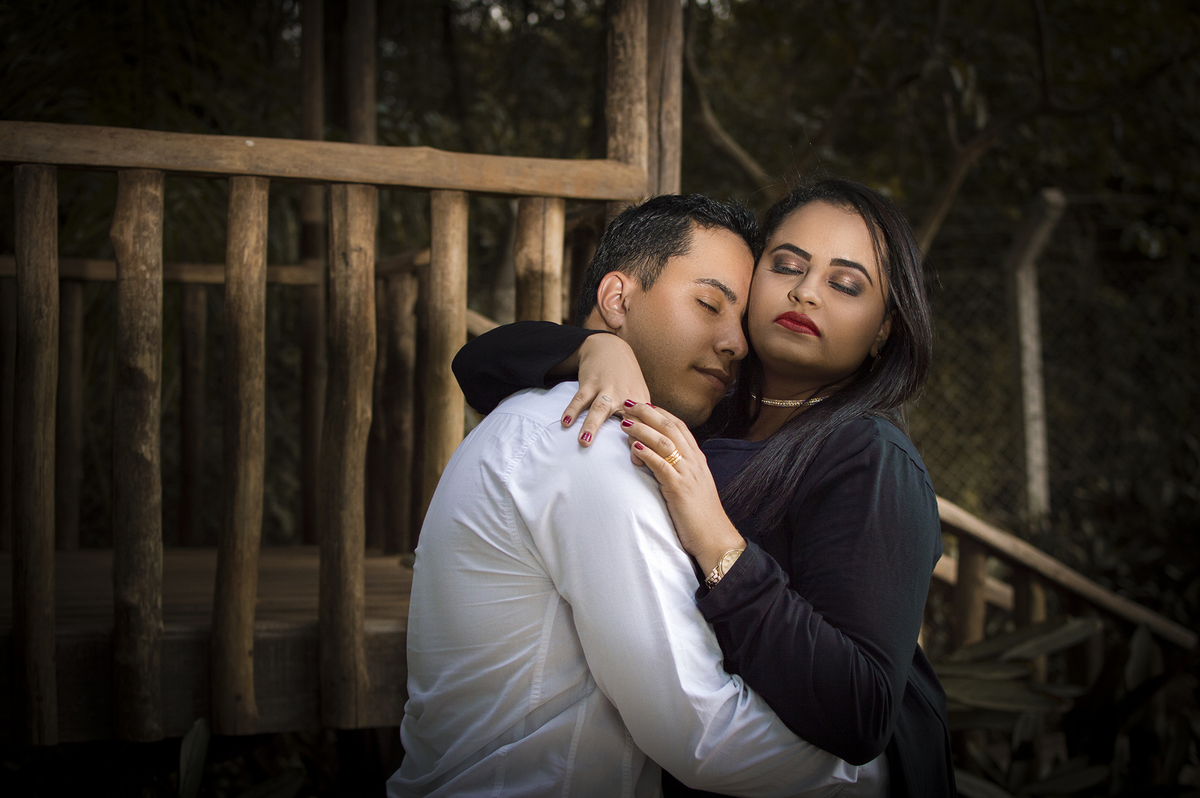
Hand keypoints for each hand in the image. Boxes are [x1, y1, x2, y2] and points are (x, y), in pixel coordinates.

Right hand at [560, 334, 650, 446]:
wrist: (610, 348)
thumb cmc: (626, 378)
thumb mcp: (640, 396)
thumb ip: (641, 421)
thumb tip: (642, 451)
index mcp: (641, 403)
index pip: (645, 426)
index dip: (644, 442)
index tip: (641, 461)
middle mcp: (626, 396)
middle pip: (628, 418)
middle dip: (628, 435)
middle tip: (627, 456)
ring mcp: (607, 388)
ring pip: (600, 408)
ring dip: (591, 425)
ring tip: (584, 441)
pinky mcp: (591, 381)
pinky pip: (580, 398)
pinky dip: (572, 410)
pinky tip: (565, 422)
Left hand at [620, 402, 744, 575]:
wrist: (715, 538)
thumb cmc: (700, 515)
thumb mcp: (692, 486)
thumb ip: (679, 470)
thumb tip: (659, 459)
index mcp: (698, 459)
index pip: (679, 426)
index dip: (660, 413)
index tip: (644, 403)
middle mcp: (694, 461)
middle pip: (670, 428)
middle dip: (648, 413)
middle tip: (629, 402)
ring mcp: (688, 474)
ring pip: (664, 442)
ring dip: (642, 430)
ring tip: (624, 422)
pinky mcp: (679, 488)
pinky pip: (661, 465)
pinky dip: (647, 454)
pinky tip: (634, 448)